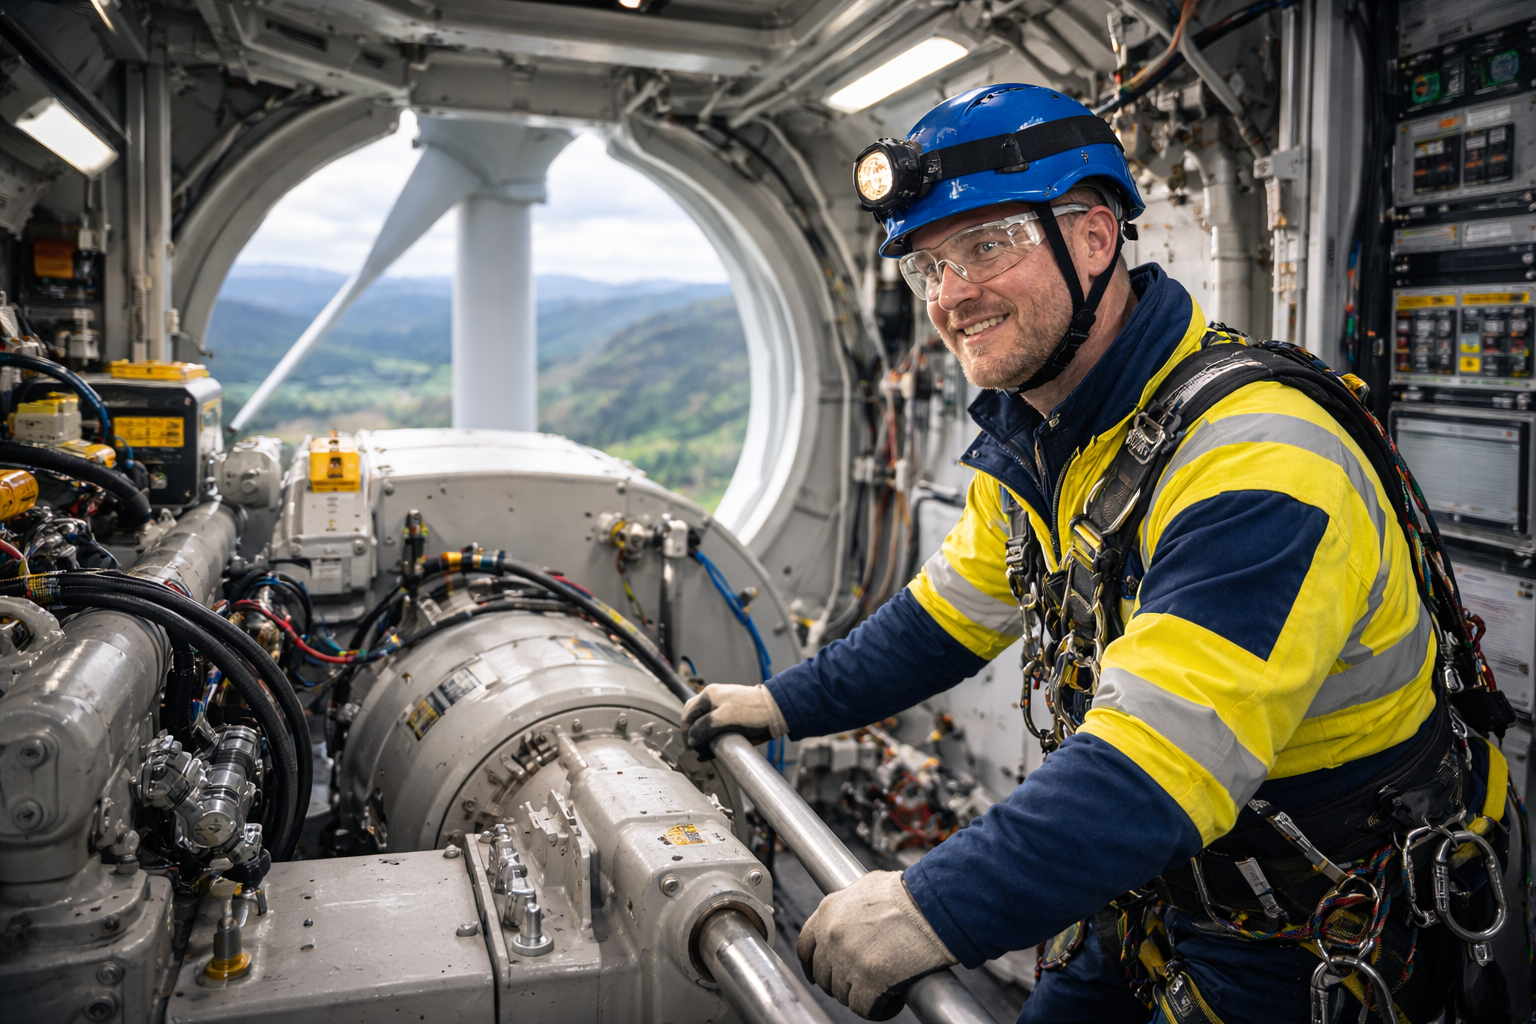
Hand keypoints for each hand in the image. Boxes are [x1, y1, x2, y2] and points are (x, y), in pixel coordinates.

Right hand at [680, 683, 787, 755]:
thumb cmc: (753, 710)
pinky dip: (712, 741)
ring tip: (705, 753)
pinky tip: (712, 751)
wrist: (776, 713)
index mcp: (709, 695)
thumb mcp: (726, 716)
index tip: (690, 746)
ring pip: (704, 727)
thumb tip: (692, 738)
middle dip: (693, 736)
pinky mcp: (730, 721)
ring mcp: (722, 712)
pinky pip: (715, 732)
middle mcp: (713, 702)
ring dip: (702, 740)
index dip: (686, 730)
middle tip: (697, 750)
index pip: (688, 713)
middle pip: (695, 720)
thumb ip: (705, 726)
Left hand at [796, 870, 956, 1019]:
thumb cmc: (909, 893)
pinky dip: (877, 1009)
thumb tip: (848, 918)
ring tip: (880, 989)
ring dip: (859, 995)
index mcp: (828, 912)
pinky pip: (863, 1007)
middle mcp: (832, 936)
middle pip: (824, 974)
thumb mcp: (867, 888)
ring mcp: (848, 960)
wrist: (933, 905)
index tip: (819, 974)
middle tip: (858, 982)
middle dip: (839, 982)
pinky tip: (891, 1002)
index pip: (805, 947)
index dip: (812, 964)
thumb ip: (848, 906)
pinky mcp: (869, 980)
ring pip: (842, 994)